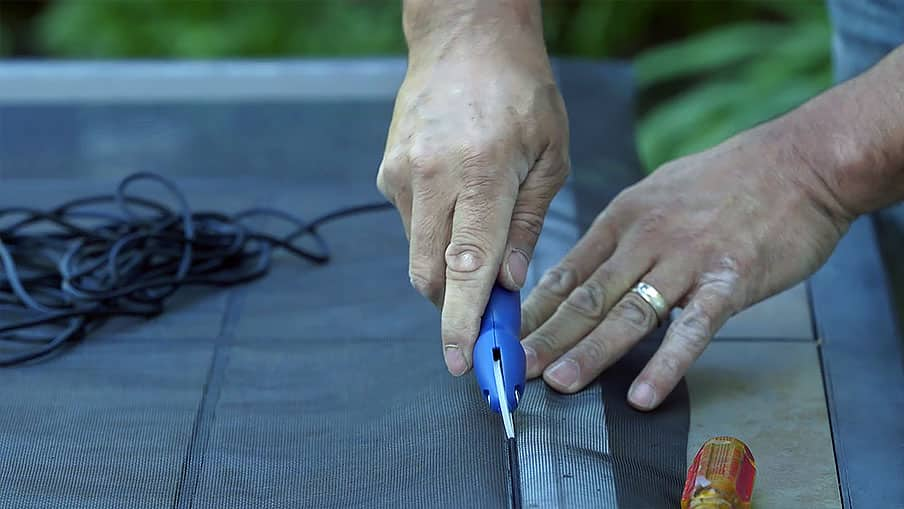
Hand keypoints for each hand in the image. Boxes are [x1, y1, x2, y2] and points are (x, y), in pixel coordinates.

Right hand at [377, 19, 569, 375]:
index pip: (466, 268)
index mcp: (481, 174)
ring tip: (481, 227)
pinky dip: (436, 234)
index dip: (462, 322)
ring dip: (448, 266)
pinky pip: (411, 224)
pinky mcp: (387, 171)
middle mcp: (431, 177)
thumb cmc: (522, 92)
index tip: (463, 362)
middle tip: (485, 312)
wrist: (466, 38)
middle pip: (429, 274)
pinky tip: (460, 199)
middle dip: (453, 306)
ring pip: (418, 253)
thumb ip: (529, 224)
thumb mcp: (551, 156)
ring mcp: (401, 174)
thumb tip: (510, 283)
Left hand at [520, 122, 853, 409]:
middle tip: (514, 368)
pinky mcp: (730, 280)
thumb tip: (591, 267)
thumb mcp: (659, 192)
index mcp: (624, 217)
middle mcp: (646, 238)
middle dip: (546, 336)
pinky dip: (666, 365)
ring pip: (627, 313)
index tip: (507, 338)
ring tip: (558, 382)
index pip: (567, 272)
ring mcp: (687, 259)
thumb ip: (624, 232)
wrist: (801, 162)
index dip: (534, 309)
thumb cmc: (729, 179)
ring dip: (589, 352)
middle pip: (586, 296)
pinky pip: (692, 329)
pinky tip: (643, 394)